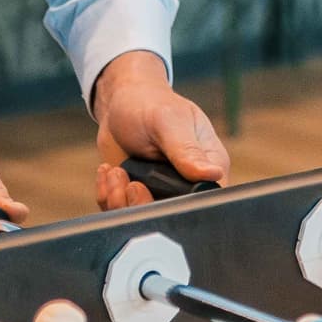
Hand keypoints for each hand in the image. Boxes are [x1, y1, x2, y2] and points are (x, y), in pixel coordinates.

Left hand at [89, 51, 228, 211]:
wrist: (120, 103)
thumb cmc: (150, 104)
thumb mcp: (168, 122)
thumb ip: (187, 150)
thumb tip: (214, 174)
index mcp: (209, 165)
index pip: (205, 201)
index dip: (177, 205)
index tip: (150, 188)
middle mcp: (187, 183)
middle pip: (171, 216)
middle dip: (141, 204)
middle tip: (129, 182)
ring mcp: (160, 191)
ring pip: (142, 218)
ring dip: (120, 200)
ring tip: (115, 172)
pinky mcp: (135, 195)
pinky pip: (121, 211)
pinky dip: (108, 196)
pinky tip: (108, 173)